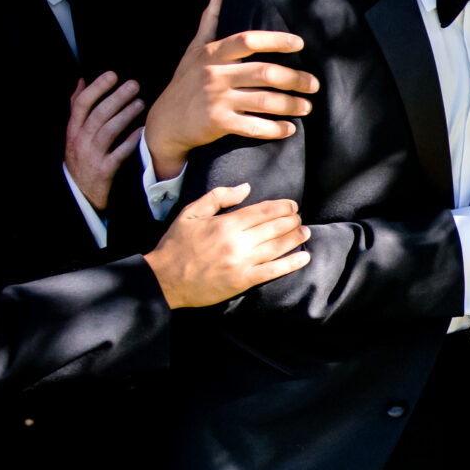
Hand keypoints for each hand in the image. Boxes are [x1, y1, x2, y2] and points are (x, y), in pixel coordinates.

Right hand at [65, 72, 144, 208]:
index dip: (97, 88)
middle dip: (116, 97)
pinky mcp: (104, 171)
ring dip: (125, 115)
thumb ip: (77, 107)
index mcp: (73, 129)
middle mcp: (80, 141)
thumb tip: (82, 80)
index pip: (81, 104)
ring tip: (141, 103)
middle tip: (134, 84)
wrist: (79, 193)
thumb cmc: (80, 157)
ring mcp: (92, 156)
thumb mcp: (73, 133)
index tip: (112, 75)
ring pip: (108, 131)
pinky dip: (131, 141)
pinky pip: (119, 153)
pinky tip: (143, 130)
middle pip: (98, 115)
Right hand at [142, 181, 309, 307]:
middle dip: (292, 220)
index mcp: (226, 223)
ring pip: (277, 247)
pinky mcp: (243, 281)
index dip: (282, 207)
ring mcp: (242, 263)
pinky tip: (304, 257)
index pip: (264, 211)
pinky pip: (273, 271)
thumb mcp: (191, 212)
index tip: (293, 205)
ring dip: (295, 238)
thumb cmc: (176, 244)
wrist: (164, 279)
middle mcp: (238, 242)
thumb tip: (246, 188)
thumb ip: (219, 196)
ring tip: (306, 232)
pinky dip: (291, 264)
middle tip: (300, 218)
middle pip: (275, 227)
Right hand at [143, 0, 318, 180]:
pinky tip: (290, 128)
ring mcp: (216, 99)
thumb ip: (211, 20)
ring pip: (264, 100)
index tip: (299, 44)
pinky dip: (275, 128)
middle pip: (264, 73)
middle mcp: (214, 74)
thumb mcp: (194, 50)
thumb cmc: (185, 82)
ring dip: (291, 104)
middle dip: (295, 79)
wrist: (164, 123)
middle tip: (314, 84)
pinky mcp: (217, 123)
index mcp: (212, 54)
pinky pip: (253, 126)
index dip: (276, 40)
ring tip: (308, 106)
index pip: (248, 40)